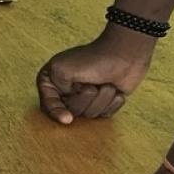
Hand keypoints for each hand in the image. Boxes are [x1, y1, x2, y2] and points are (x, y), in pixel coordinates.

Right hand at [36, 25, 155, 124]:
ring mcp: (86, 98)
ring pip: (90, 114)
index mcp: (52, 82)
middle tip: (91, 85)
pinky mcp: (103, 102)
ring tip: (105, 84)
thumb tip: (66, 105)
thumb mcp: (61, 69)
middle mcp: (67, 92)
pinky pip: (104, 115)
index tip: (68, 119)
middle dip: (84, 99)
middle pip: (71, 112)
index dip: (57, 113)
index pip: (48, 105)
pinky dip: (112, 103)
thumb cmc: (93, 59)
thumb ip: (53, 88)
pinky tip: (115, 90)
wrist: (125, 54)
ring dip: (101, 99)